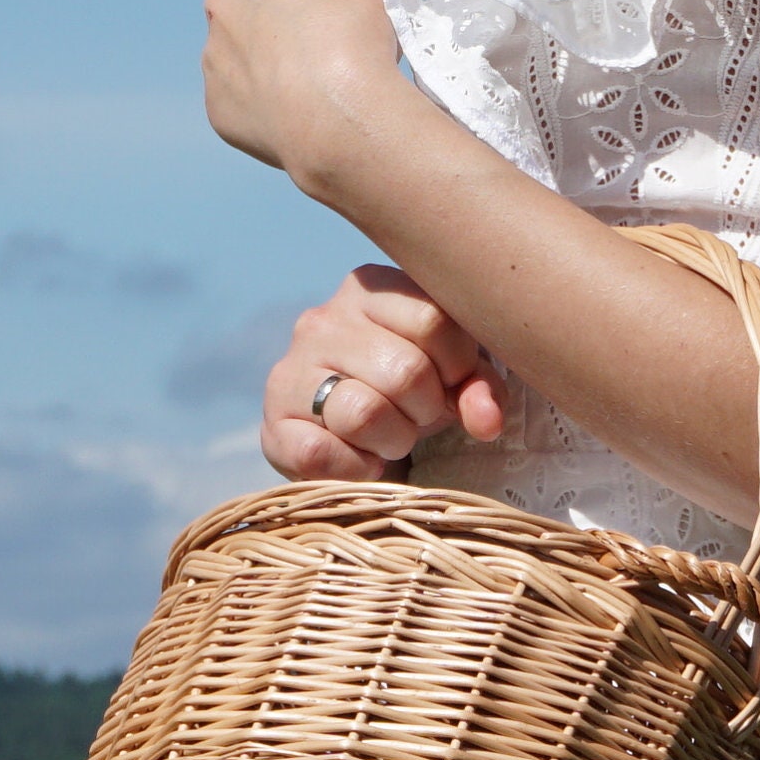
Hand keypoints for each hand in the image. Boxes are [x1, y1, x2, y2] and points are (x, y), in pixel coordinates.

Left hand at [203, 0, 405, 182]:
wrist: (336, 121)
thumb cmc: (358, 38)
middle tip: (345, 8)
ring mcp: (216, 49)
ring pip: (251, 33)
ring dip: (282, 37)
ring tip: (323, 61)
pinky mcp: (217, 99)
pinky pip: (245, 82)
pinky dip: (269, 83)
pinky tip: (302, 97)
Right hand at [262, 266, 507, 480]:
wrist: (348, 440)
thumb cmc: (409, 395)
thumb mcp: (452, 377)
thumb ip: (479, 386)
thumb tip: (486, 420)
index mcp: (370, 290)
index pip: (434, 320)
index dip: (459, 366)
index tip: (452, 384)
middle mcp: (322, 321)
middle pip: (405, 371)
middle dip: (427, 410)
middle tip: (419, 418)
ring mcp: (290, 371)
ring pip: (363, 413)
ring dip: (393, 440)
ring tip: (391, 439)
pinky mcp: (273, 425)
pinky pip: (319, 453)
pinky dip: (355, 469)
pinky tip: (363, 462)